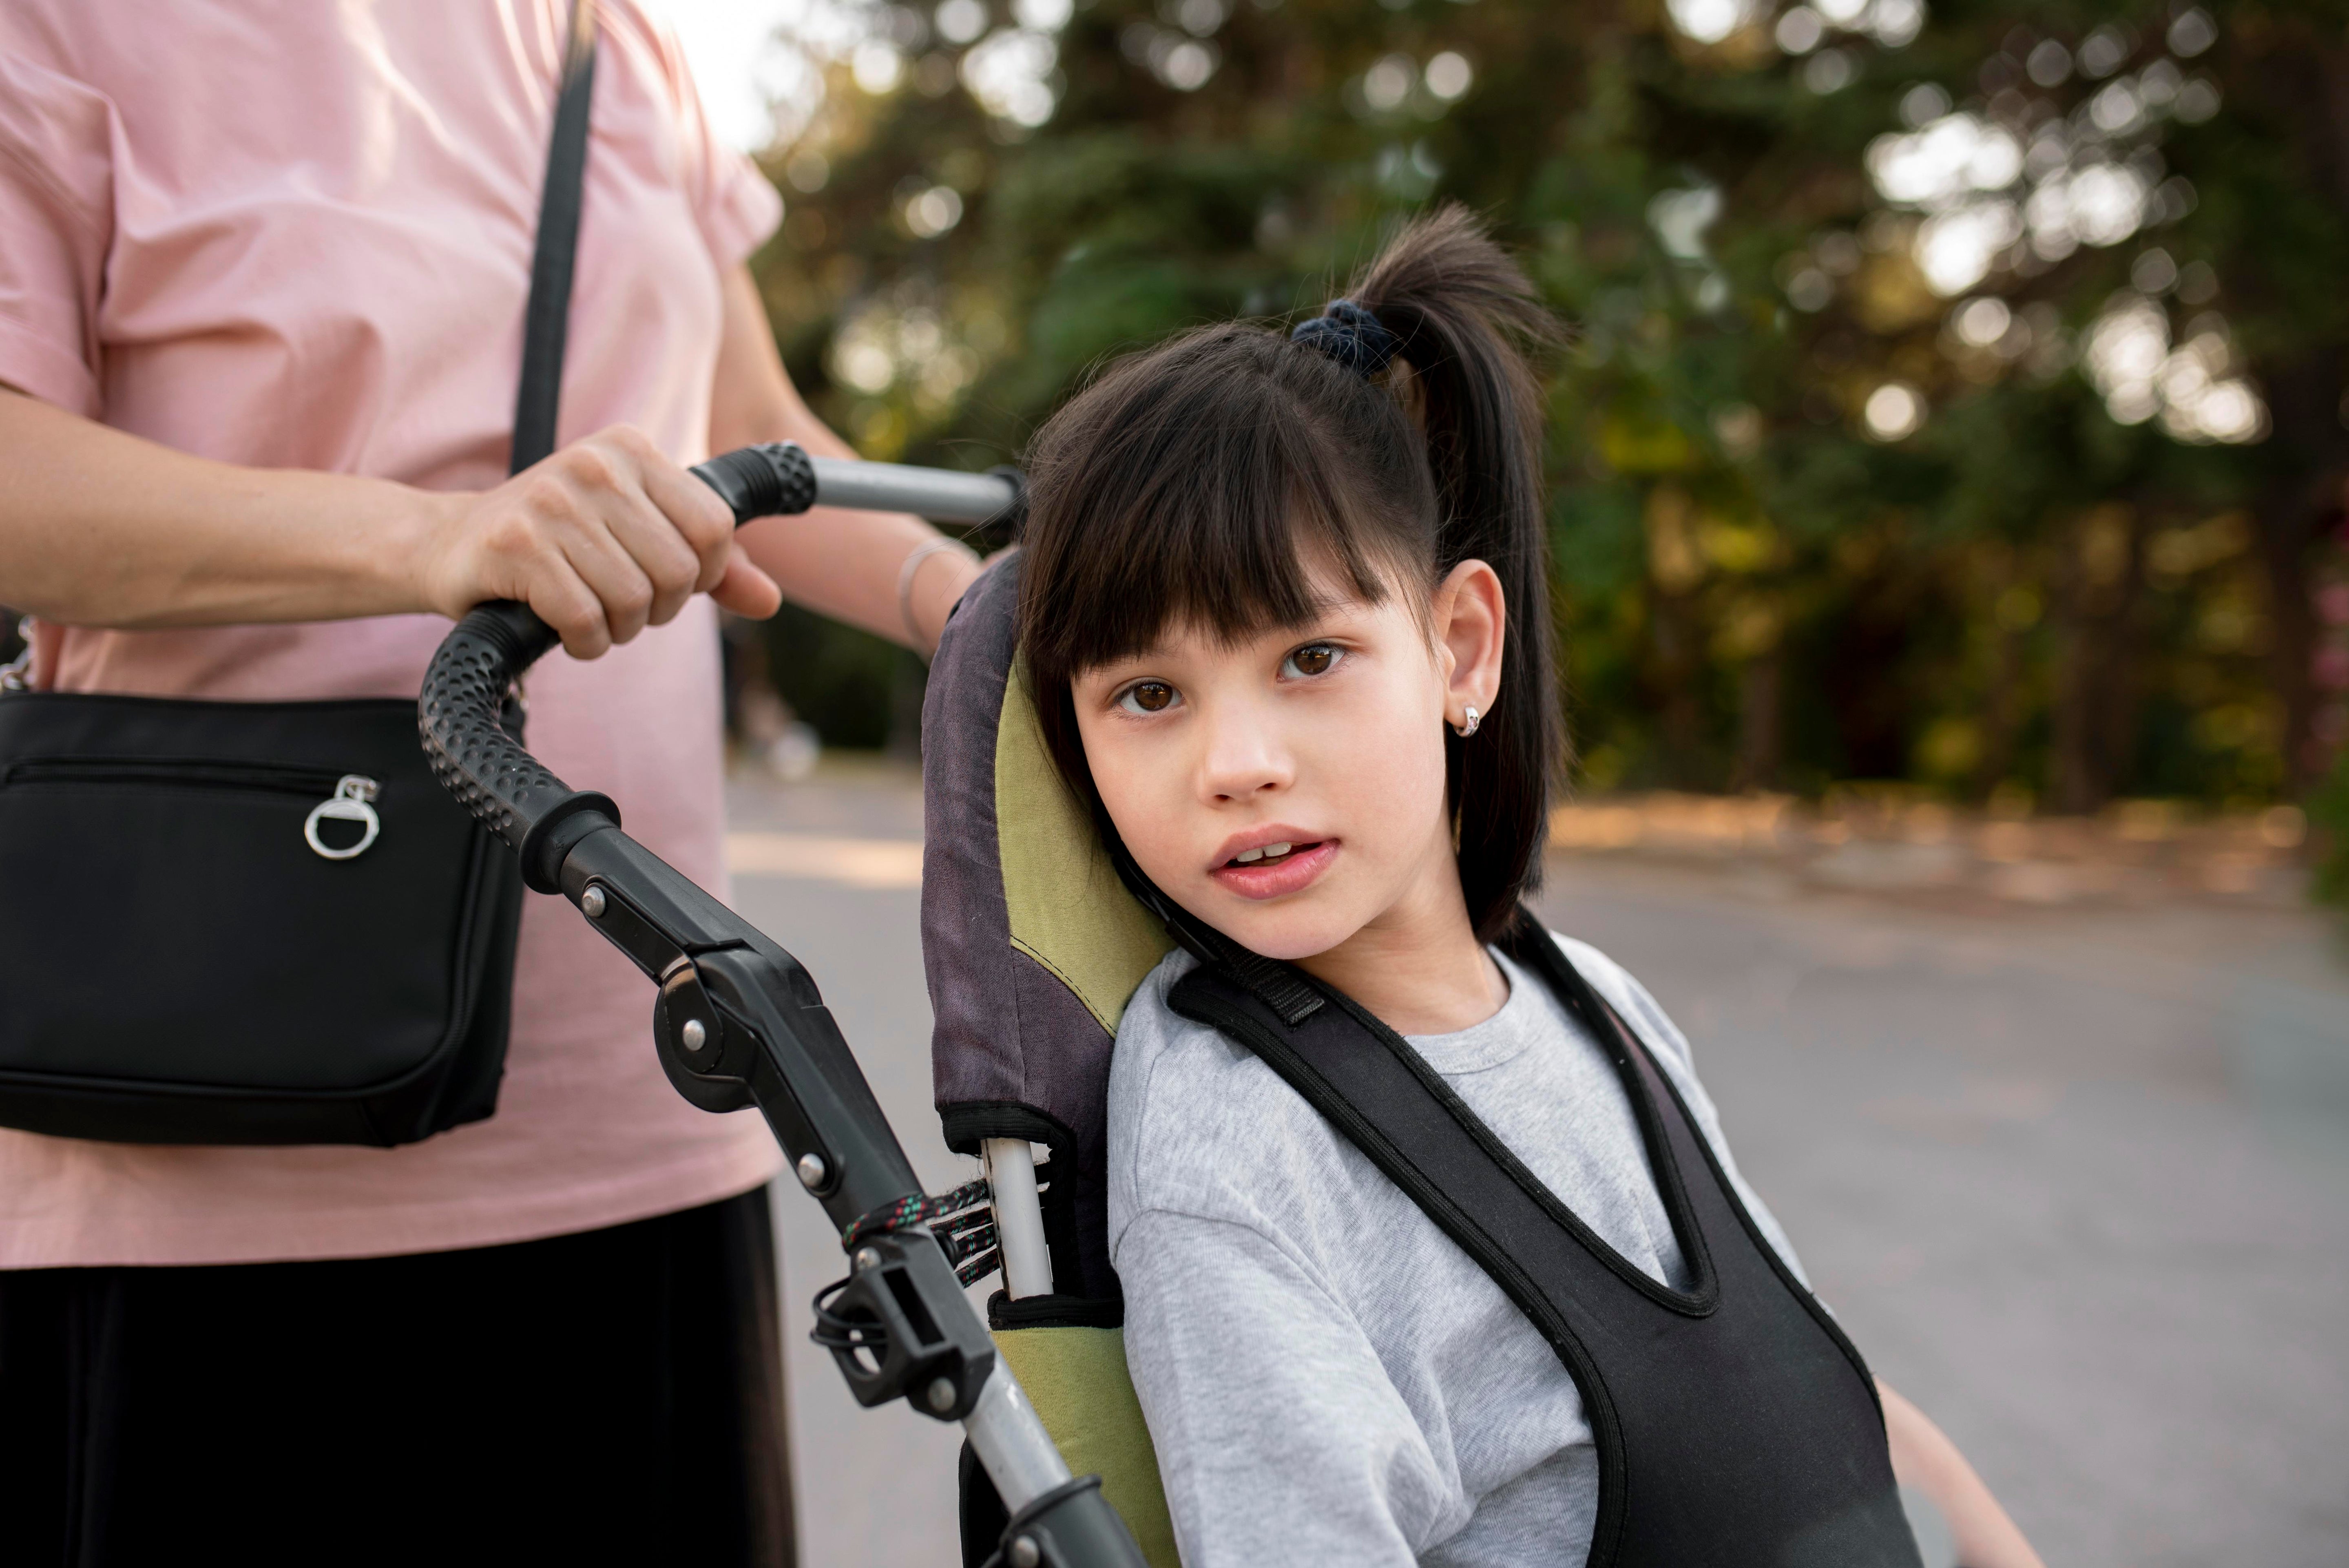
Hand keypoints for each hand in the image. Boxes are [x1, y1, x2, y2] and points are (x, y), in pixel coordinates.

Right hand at [416, 425, 782, 657]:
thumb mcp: (636, 537)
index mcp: (630, 450)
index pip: (716, 527)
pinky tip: (564, 628)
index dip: (704, 574)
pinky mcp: (516, 545)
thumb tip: (770, 599)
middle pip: (680, 572)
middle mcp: (595, 465)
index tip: (669, 582)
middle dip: (658, 607)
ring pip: (634, 600)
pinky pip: (585, 619)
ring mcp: (552, 502)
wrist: (448, 544)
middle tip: (620, 603)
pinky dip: (584, 642)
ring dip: (618, 628)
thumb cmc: (555, 543)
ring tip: (588, 610)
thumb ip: (711, 564)